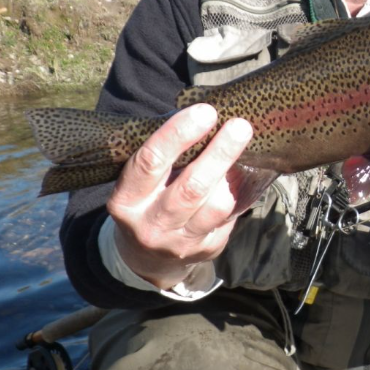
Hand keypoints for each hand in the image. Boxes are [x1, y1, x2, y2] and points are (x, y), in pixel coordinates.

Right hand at [105, 103, 253, 289]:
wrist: (148, 257)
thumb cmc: (148, 200)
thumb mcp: (140, 182)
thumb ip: (164, 156)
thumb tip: (206, 117)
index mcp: (126, 201)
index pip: (151, 162)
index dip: (179, 134)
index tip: (206, 112)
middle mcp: (150, 226)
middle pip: (192, 187)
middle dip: (219, 153)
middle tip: (240, 126)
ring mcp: (179, 243)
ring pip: (216, 206)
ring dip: (233, 174)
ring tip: (244, 149)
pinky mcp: (205, 251)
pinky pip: (229, 217)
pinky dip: (238, 193)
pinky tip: (240, 176)